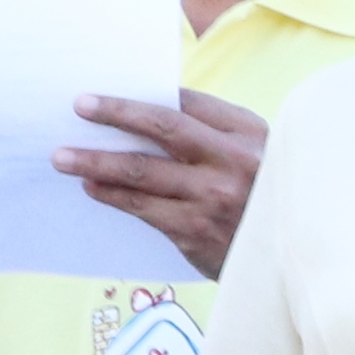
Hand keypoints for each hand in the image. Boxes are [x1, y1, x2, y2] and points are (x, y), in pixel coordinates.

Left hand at [59, 89, 272, 280]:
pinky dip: (113, 195)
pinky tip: (92, 187)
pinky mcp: (195, 233)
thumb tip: (152, 112)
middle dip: (116, 114)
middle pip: (164, 128)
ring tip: (63, 157)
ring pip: (142, 172)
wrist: (291, 261)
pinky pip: (143, 209)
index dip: (146, 96)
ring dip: (96, 162)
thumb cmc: (265, 200)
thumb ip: (217, 134)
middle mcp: (232, 162)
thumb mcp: (259, 156)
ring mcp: (213, 199)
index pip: (189, 103)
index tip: (110, 93)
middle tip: (79, 106)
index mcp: (249, 134)